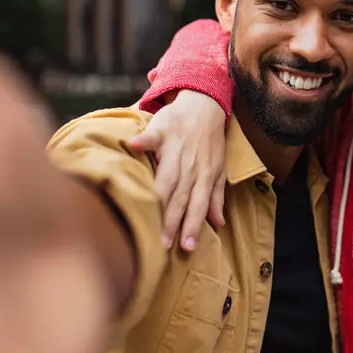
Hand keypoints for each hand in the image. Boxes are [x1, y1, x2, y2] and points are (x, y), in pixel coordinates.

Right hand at [128, 90, 226, 251]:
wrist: (204, 104)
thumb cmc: (209, 141)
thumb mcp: (218, 168)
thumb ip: (216, 196)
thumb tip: (219, 223)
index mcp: (204, 175)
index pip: (198, 205)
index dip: (192, 226)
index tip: (186, 247)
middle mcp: (191, 165)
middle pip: (181, 196)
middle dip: (173, 220)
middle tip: (164, 243)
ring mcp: (176, 147)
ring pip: (167, 175)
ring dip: (159, 194)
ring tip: (147, 213)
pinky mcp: (163, 130)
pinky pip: (153, 136)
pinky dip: (145, 140)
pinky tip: (134, 145)